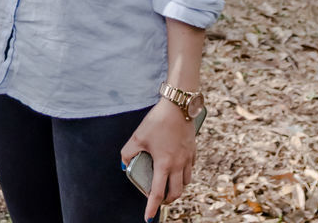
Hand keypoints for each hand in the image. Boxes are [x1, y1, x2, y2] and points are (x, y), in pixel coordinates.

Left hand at [121, 99, 196, 222]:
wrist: (178, 105)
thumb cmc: (157, 121)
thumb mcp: (138, 136)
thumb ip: (128, 152)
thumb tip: (124, 165)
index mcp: (163, 164)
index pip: (157, 192)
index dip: (152, 207)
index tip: (149, 218)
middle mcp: (178, 165)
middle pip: (176, 193)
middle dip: (167, 200)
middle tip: (160, 200)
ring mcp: (187, 158)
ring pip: (186, 182)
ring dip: (178, 187)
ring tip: (169, 184)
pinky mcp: (193, 151)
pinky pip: (191, 169)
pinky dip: (185, 173)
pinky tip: (179, 168)